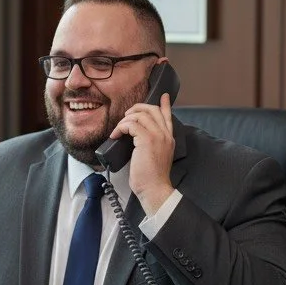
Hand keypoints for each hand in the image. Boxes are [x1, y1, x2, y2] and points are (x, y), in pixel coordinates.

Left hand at [116, 91, 174, 215]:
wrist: (154, 189)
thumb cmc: (151, 177)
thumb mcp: (155, 156)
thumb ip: (151, 144)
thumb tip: (136, 136)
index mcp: (169, 138)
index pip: (168, 116)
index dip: (164, 105)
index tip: (163, 96)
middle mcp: (165, 134)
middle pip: (152, 110)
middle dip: (137, 108)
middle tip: (126, 116)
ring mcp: (157, 136)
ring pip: (140, 115)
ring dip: (125, 120)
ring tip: (119, 129)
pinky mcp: (147, 140)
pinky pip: (132, 124)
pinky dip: (121, 127)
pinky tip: (116, 135)